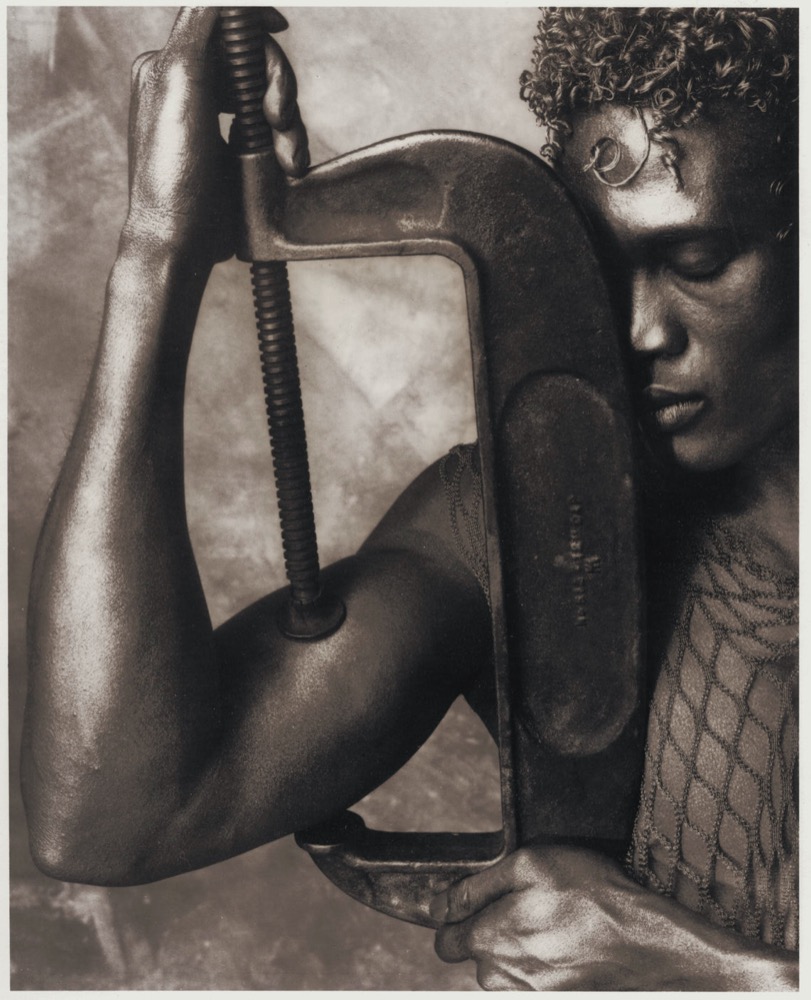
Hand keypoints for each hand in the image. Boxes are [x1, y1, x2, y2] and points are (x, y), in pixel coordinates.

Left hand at [123, 6, 307, 266]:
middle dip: (277, 87)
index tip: (280, 28)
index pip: (223, 24)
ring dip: (288, 125)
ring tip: (286, 157)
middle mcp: (191, 88)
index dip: (254, 26)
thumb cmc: (173, 176)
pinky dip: (286, 144)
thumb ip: (200, 26)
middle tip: (279, 119)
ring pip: (269, 97)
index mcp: (170, 65)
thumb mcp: (180, 83)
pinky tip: (285, 166)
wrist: (179, 242)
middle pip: (253, 61)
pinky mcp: (234, 153)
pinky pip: (271, 130)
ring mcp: (215, 122)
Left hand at [431, 845, 792, 989]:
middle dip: (491, 936)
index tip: (480, 905)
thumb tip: (438, 905)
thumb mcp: (530, 864)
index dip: (458, 916)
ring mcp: (529, 998)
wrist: (651, 946)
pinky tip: (570, 954)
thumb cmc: (593, 896)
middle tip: (530, 912)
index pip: (445, 939)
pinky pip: (532, 988)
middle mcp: (502, 980)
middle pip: (476, 961)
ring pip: (505, 978)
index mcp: (489, 941)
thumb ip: (475, 886)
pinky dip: (544, 973)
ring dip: (519, 956)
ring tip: (557, 931)